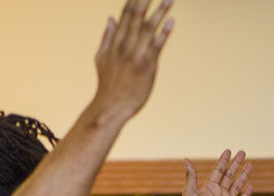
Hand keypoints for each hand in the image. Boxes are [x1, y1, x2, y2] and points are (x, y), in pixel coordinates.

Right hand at [93, 0, 173, 119]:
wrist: (111, 106)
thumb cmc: (108, 84)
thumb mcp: (101, 57)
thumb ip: (107, 36)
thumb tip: (110, 17)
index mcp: (115, 41)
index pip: (126, 14)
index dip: (134, 0)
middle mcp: (125, 45)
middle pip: (137, 16)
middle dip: (146, 0)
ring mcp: (136, 55)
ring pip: (149, 28)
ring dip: (160, 11)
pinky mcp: (147, 66)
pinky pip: (157, 46)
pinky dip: (164, 33)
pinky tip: (172, 21)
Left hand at [184, 150, 254, 195]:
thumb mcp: (191, 193)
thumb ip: (191, 177)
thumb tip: (186, 160)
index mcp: (210, 187)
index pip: (218, 170)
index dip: (223, 160)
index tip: (228, 151)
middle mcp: (219, 192)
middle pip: (230, 174)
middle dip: (236, 163)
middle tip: (242, 152)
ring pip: (238, 184)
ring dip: (244, 174)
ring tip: (251, 164)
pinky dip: (247, 191)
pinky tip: (250, 184)